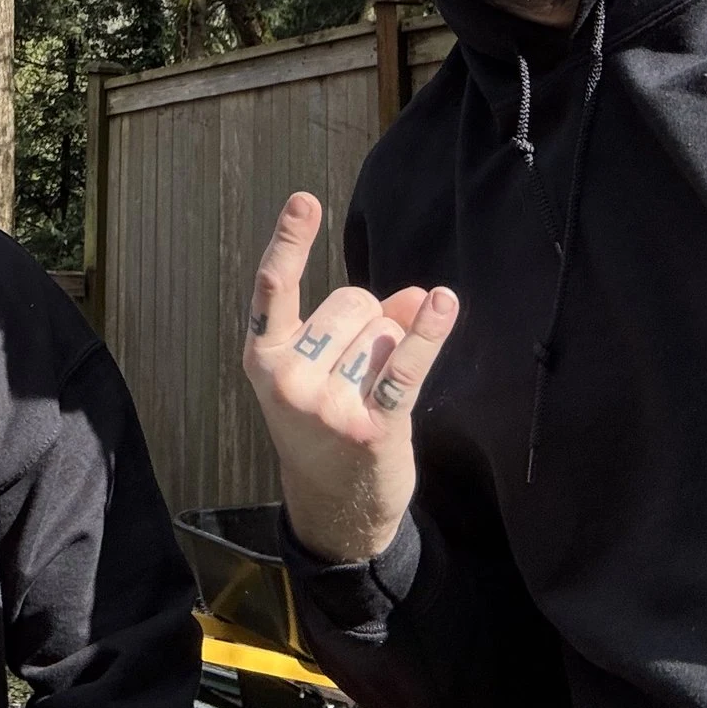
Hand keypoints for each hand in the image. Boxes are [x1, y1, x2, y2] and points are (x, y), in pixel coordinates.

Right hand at [241, 191, 458, 564]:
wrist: (332, 507)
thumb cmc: (323, 427)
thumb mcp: (318, 372)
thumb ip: (359, 326)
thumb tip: (419, 296)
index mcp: (264, 357)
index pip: (274, 286)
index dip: (289, 241)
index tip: (304, 200)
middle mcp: (289, 377)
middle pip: (351, 302)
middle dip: (366, 322)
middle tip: (353, 371)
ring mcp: (327, 404)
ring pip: (383, 332)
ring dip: (391, 349)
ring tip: (371, 391)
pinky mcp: (370, 426)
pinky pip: (405, 366)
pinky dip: (428, 334)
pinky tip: (443, 304)